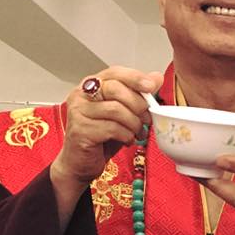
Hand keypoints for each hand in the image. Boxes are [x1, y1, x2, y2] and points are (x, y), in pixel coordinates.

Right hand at [51, 67, 162, 191]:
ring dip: (134, 123)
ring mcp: (78, 112)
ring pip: (115, 110)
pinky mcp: (80, 131)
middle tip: (147, 118)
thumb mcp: (125, 112)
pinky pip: (111, 128)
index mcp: (92, 85)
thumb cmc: (103, 135)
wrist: (82, 162)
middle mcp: (80, 95)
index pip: (114, 72)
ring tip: (137, 132)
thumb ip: (139, 94)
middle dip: (138, 104)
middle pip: (115, 89)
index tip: (151, 86)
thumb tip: (157, 77)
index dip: (135, 78)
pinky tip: (127, 140)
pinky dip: (126, 135)